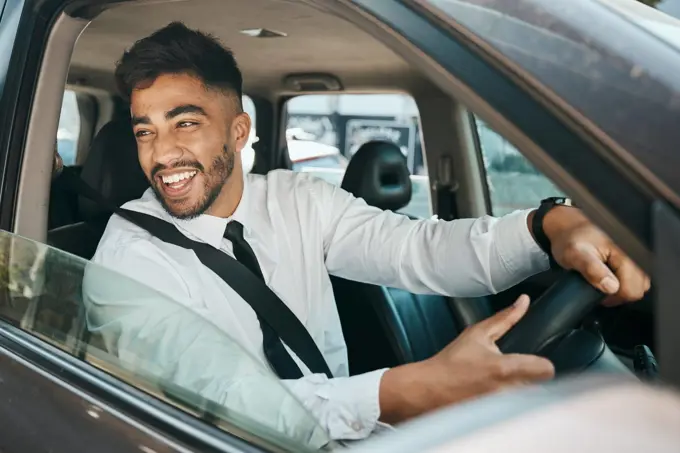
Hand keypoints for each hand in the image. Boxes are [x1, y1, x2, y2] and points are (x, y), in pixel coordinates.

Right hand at [379, 295, 553, 423]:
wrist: (430, 387)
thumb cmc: (452, 360)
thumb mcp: (478, 333)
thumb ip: (505, 318)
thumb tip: (524, 301)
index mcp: (505, 368)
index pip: (546, 370)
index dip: (542, 364)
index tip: (534, 362)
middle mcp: (508, 391)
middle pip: (541, 386)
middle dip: (532, 378)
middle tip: (518, 371)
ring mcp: (503, 408)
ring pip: (530, 399)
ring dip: (523, 391)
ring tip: (505, 384)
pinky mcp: (497, 418)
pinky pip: (517, 409)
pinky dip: (512, 403)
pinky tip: (496, 395)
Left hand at [540, 207, 649, 304]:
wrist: (569, 226)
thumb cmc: (571, 239)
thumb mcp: (575, 255)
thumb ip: (593, 270)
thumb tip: (611, 287)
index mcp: (625, 253)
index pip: (633, 289)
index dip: (614, 297)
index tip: (599, 294)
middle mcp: (635, 253)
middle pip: (639, 289)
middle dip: (619, 294)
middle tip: (600, 288)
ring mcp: (635, 255)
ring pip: (639, 284)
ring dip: (622, 288)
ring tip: (603, 282)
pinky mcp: (632, 257)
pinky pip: (635, 278)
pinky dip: (623, 281)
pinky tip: (609, 277)